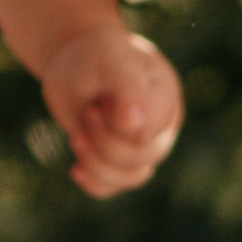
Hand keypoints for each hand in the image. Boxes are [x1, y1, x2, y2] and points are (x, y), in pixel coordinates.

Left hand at [42, 19, 182, 198]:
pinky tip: (75, 169)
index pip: (151, 133)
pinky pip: (114, 187)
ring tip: (76, 136)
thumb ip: (128, 88)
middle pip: (142, 157)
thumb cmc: (96, 55)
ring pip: (131, 177)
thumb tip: (137, 127)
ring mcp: (140, 145)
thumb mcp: (111, 61)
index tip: (99, 103)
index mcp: (165, 99)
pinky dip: (94, 182)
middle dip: (104, 140)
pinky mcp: (118, 159)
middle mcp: (160, 126)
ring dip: (96, 162)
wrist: (75, 58)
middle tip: (87, 112)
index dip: (120, 128)